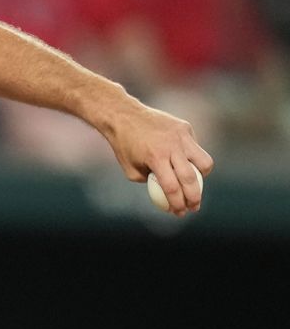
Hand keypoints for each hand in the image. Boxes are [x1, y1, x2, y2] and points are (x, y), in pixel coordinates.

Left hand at [103, 101, 213, 215]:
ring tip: (195, 184)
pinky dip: (191, 157)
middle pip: (191, 178)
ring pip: (204, 162)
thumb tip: (168, 195)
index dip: (177, 204)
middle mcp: (171, 146)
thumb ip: (150, 182)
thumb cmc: (124, 146)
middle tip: (194, 207)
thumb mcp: (131, 170)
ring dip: (202, 177)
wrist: (123, 115)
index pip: (172, 188)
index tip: (179, 212)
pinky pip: (194, 147)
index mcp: (155, 158)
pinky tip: (182, 160)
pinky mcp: (185, 127)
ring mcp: (181, 136)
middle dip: (194, 198)